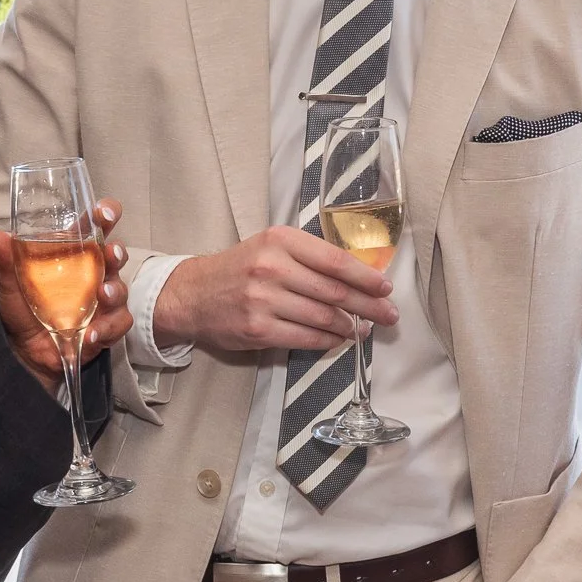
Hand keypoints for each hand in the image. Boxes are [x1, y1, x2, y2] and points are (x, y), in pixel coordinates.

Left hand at [0, 199, 132, 392]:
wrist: (26, 353)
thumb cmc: (23, 311)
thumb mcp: (11, 286)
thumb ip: (6, 262)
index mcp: (74, 254)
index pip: (96, 227)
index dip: (106, 214)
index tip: (101, 213)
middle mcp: (94, 273)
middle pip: (115, 254)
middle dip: (117, 251)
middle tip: (110, 252)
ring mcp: (103, 300)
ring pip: (120, 288)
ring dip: (115, 290)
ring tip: (102, 295)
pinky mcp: (107, 326)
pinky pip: (119, 323)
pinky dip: (107, 328)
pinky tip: (91, 334)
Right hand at [153, 225, 397, 353]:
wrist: (193, 294)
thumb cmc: (240, 268)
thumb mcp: (271, 246)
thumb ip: (310, 256)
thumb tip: (360, 276)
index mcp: (280, 240)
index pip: (335, 260)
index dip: (366, 277)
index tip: (386, 288)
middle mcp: (272, 267)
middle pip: (334, 291)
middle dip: (368, 306)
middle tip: (389, 315)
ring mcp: (263, 300)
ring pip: (323, 317)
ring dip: (350, 327)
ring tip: (365, 329)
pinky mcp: (257, 329)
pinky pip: (305, 338)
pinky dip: (328, 341)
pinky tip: (339, 339)